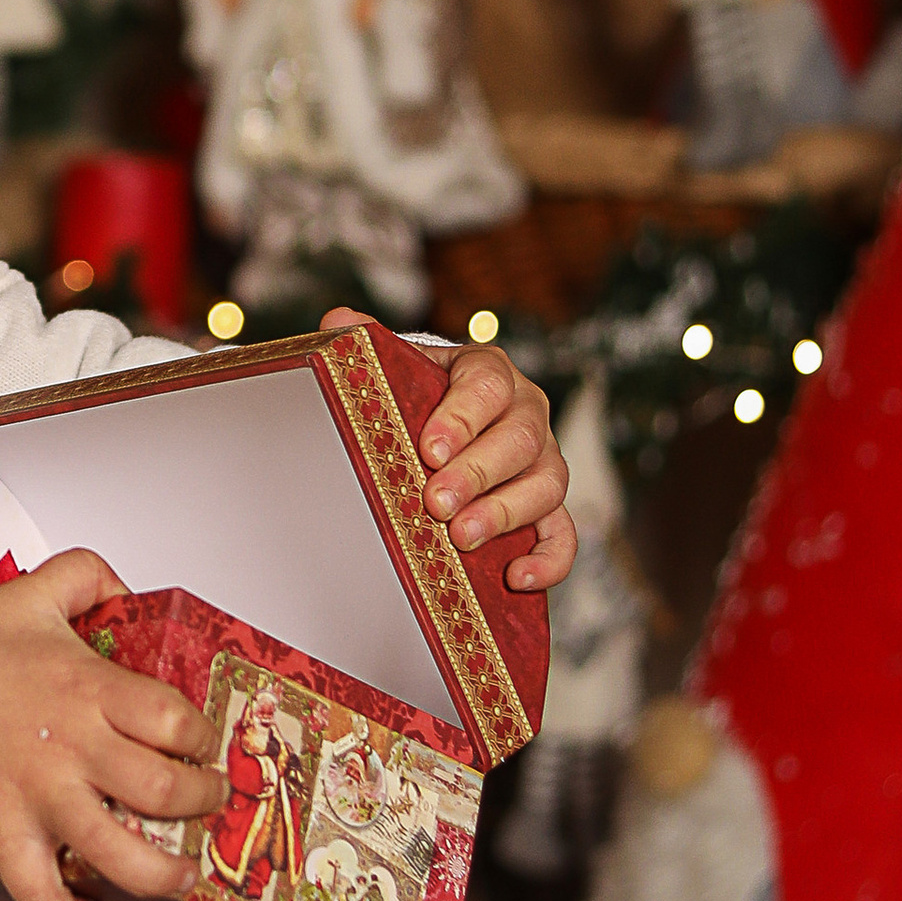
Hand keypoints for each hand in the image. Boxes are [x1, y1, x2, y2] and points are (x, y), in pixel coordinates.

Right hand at [0, 549, 226, 900]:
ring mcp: (38, 799)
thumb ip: (88, 575)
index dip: (202, 737)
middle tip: (207, 800)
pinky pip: (42, 894)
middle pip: (162, 790)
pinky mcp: (4, 835)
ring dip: (164, 875)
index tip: (204, 744)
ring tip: (182, 876)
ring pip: (119, 856)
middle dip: (201, 802)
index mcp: (85, 689)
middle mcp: (70, 750)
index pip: (172, 720)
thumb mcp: (32, 591)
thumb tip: (129, 592)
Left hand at [322, 308, 574, 590]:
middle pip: (520, 438)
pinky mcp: (550, 505)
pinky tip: (516, 578)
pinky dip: (549, 558)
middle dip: (477, 474)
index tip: (428, 449)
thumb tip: (336, 323)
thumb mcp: (398, 366)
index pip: (486, 385)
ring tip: (463, 538)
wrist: (449, 421)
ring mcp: (544, 459)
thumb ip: (370, 345)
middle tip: (436, 503)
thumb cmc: (420, 397)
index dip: (460, 417)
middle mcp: (527, 411)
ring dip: (505, 513)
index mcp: (488, 371)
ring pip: (547, 483)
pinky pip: (565, 533)